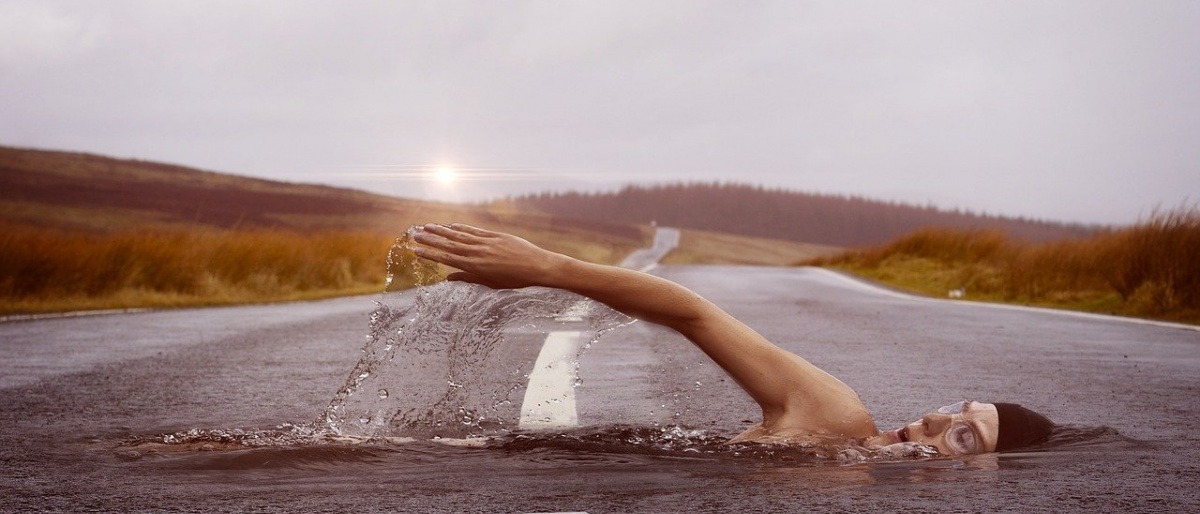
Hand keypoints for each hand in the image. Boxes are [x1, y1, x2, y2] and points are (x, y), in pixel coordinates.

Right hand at [411, 223, 566, 288]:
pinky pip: (475, 231)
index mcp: (475, 267)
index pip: (447, 258)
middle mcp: (477, 253)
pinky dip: (462, 228)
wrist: (538, 267)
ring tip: (427, 226)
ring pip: (459, 235)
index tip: (415, 250)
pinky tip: (451, 225)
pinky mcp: (496, 236)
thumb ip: (468, 278)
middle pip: (449, 244)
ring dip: (442, 231)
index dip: (430, 254)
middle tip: (414, 234)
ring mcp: (486, 243)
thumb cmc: (515, 280)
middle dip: (430, 239)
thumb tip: (448, 278)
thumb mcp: (490, 283)